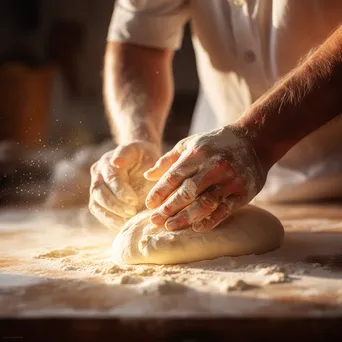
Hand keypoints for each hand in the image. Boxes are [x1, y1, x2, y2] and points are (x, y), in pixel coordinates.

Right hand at [89, 141, 159, 229]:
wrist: (141, 156)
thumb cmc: (146, 157)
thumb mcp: (148, 156)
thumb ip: (138, 169)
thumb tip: (123, 173)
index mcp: (110, 159)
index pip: (111, 177)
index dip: (121, 191)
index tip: (134, 201)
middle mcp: (98, 171)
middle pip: (99, 191)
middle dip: (115, 205)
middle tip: (132, 212)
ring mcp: (95, 184)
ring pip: (96, 203)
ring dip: (111, 214)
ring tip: (128, 220)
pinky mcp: (97, 197)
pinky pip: (98, 211)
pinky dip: (109, 219)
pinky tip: (122, 224)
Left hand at [144, 126, 266, 231]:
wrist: (254, 141)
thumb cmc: (216, 144)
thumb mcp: (190, 144)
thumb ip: (168, 160)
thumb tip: (147, 176)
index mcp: (198, 153)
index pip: (174, 176)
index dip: (159, 192)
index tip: (149, 205)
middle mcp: (214, 166)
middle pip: (187, 192)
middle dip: (168, 208)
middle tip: (155, 221)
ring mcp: (230, 180)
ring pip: (205, 203)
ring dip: (186, 217)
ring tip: (170, 227)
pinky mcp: (243, 192)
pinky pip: (225, 209)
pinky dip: (210, 220)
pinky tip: (196, 228)